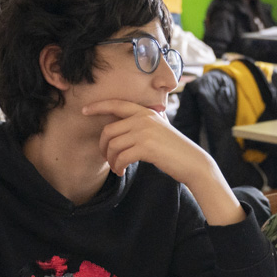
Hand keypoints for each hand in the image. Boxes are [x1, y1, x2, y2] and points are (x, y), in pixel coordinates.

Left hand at [83, 99, 209, 183]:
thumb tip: (122, 126)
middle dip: (103, 147)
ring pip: (113, 145)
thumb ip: (143, 123)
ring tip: (116, 168)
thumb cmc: (174, 149)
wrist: (192, 162)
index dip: (98, 106)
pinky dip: (118, 167)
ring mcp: (145, 132)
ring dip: (111, 160)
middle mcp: (144, 119)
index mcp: (145, 112)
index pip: (116, 104)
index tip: (84, 110)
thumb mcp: (160, 128)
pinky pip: (121, 157)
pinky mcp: (146, 148)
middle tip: (107, 158)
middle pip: (109, 130)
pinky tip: (122, 171)